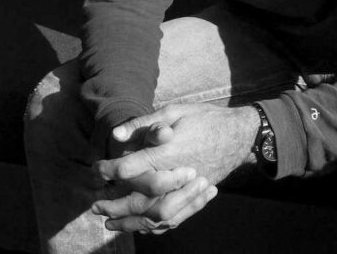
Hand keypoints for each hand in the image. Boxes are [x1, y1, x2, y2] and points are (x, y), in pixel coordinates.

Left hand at [90, 104, 257, 233]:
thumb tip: (116, 135)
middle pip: (138, 199)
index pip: (129, 168)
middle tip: (95, 205)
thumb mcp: (175, 111)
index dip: (108, 170)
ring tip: (111, 223)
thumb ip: (144, 123)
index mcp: (167, 153)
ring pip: (154, 215)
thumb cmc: (206, 119)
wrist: (240, 134)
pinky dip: (154, 226)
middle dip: (113, 205)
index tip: (96, 170)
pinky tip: (141, 227)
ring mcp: (187, 190)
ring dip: (130, 222)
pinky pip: (173, 219)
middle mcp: (175, 176)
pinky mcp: (195, 197)